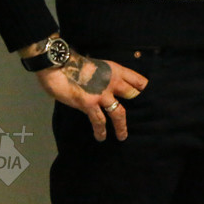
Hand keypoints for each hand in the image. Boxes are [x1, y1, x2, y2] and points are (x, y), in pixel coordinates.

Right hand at [32, 52, 147, 141]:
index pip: (139, 80)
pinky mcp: (89, 104)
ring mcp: (102, 94)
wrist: (59, 66)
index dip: (142, 89)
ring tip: (122, 136)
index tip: (144, 97)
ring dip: (121, 127)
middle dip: (135, 105)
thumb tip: (110, 88)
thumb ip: (107, 78)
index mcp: (116, 70)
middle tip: (137, 116)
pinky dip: (100, 131)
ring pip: (119, 113)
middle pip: (133, 95)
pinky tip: (101, 137)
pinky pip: (99, 121)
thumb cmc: (76, 65)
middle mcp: (113, 81)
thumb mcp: (99, 67)